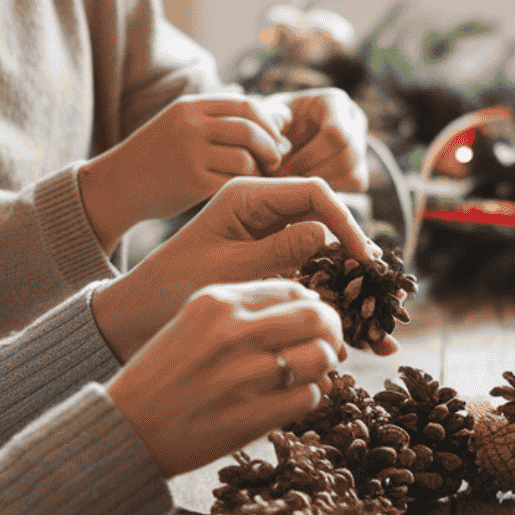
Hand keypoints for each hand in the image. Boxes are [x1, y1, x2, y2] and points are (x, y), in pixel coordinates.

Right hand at [78, 94, 290, 251]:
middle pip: (250, 129)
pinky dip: (243, 184)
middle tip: (276, 160)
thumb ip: (221, 118)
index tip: (278, 137)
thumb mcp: (182, 125)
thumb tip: (279, 118)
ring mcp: (189, 153)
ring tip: (259, 175)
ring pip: (246, 157)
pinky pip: (233, 180)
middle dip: (271, 145)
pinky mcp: (191, 181)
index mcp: (190, 107)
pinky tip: (240, 188)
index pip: (245, 105)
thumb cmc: (159, 157)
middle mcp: (190, 125)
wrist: (117, 186)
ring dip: (260, 169)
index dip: (269, 122)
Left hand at [92, 177, 389, 359]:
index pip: (314, 193)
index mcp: (248, 195)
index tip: (364, 259)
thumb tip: (326, 236)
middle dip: (352, 248)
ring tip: (368, 312)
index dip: (346, 221)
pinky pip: (306, 264)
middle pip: (324, 215)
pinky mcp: (267, 256)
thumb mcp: (230, 269)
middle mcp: (261, 206)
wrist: (139, 311)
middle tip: (375, 286)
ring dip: (343, 273)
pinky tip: (344, 321)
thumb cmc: (175, 286)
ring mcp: (265, 230)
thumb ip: (278, 250)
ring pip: (320, 242)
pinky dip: (325, 288)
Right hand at [105, 280, 344, 476]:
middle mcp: (233, 332)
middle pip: (317, 316)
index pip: (292, 289)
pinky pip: (309, 396)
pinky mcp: (253, 415)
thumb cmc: (162, 375)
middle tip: (326, 345)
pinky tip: (291, 399)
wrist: (126, 428)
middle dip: (330, 331)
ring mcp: (245, 375)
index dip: (312, 304)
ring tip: (309, 374)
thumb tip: (309, 302)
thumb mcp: (192, 323)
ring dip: (323, 366)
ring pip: (320, 356)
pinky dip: (309, 397)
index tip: (311, 321)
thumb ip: (244, 309)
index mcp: (216, 302)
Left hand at [265, 89, 368, 190]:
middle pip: (348, 154)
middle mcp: (353, 120)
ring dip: (319, 184)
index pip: (336, 132)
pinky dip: (328, 191)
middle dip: (313, 173)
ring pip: (353, 172)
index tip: (280, 169)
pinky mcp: (360, 169)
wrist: (277, 138)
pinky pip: (354, 184)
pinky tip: (303, 190)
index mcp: (334, 101)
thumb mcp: (264, 116)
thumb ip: (269, 120)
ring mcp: (361, 144)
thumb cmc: (269, 124)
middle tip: (284, 185)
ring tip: (289, 187)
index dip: (308, 156)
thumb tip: (283, 138)